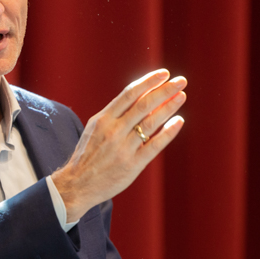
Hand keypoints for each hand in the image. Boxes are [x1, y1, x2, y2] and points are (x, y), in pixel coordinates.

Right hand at [52, 69, 186, 221]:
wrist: (78, 184)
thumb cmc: (89, 154)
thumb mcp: (96, 129)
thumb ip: (116, 115)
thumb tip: (141, 98)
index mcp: (103, 119)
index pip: (129, 94)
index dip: (148, 81)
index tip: (164, 74)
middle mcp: (113, 131)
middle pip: (144, 105)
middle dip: (164, 90)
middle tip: (181, 81)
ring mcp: (123, 148)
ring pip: (151, 123)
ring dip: (169, 107)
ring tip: (181, 96)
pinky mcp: (132, 165)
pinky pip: (154, 145)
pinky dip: (168, 132)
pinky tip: (179, 121)